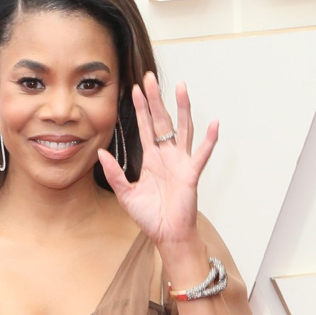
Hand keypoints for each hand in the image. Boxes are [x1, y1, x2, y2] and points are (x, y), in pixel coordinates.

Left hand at [98, 72, 217, 250]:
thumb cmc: (151, 217)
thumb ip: (115, 174)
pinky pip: (202, 154)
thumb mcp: (126, 194)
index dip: (141, 109)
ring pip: (183, 129)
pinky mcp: (191, 174)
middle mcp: (168, 156)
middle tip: (150, 78)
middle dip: (156, 100)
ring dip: (182, 108)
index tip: (135, 88)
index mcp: (152, 159)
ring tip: (181, 87)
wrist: (167, 236)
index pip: (146, 127)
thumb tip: (101, 153)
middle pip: (162, 121)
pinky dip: (209, 140)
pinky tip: (214, 123)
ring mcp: (181, 163)